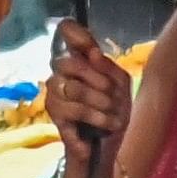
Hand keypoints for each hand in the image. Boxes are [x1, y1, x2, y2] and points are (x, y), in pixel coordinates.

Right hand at [44, 19, 133, 169]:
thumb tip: (92, 53)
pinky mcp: (55, 120)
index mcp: (81, 60)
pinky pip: (69, 119)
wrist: (108, 147)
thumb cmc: (115, 109)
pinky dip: (86, 132)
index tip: (93, 51)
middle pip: (68, 63)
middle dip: (98, 83)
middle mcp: (61, 73)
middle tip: (115, 101)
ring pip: (71, 91)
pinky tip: (92, 142)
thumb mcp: (121, 85)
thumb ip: (109, 67)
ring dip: (99, 109)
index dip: (75, 34)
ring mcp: (55, 96)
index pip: (66, 31)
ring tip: (113, 122)